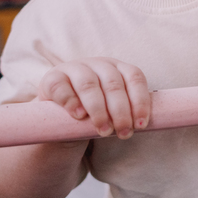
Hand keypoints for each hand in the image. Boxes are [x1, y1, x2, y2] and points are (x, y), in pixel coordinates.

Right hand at [37, 58, 151, 138]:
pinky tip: (78, 115)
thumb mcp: (114, 111)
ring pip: (89, 84)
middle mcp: (98, 64)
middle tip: (122, 133)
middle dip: (121, 111)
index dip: (140, 100)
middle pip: (113, 83)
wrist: (59, 118)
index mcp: (117, 69)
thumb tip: (145, 127)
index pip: (134, 77)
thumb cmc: (94, 115)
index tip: (141, 124)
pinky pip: (61, 87)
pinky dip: (71, 101)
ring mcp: (74, 69)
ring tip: (102, 130)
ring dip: (98, 109)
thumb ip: (128, 114)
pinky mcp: (52, 79)